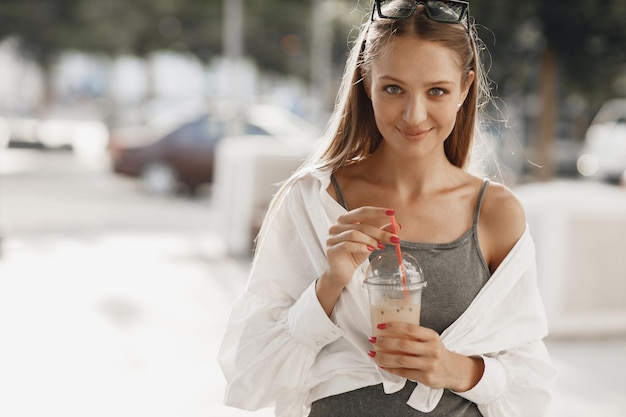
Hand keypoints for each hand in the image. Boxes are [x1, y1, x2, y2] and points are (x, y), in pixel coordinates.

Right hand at [324, 206, 396, 287]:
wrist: (342, 273)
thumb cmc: (354, 255)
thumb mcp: (370, 242)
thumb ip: (380, 233)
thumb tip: (397, 226)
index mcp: (345, 220)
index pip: (362, 212)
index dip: (377, 212)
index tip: (392, 213)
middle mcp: (336, 226)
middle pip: (361, 225)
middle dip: (379, 232)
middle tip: (394, 238)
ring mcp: (332, 238)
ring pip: (354, 234)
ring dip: (370, 241)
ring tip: (380, 247)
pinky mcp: (331, 250)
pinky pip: (347, 245)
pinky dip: (361, 247)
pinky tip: (369, 250)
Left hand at [368, 322, 483, 391]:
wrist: (453, 371)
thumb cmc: (436, 352)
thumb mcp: (430, 340)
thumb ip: (414, 336)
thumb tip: (387, 331)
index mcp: (432, 336)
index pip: (410, 328)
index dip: (393, 326)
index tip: (380, 326)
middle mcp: (432, 350)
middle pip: (403, 345)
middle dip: (384, 342)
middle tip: (373, 340)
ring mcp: (429, 365)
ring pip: (401, 360)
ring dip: (383, 357)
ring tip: (373, 354)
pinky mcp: (426, 378)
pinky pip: (403, 372)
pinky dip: (389, 368)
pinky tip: (381, 365)